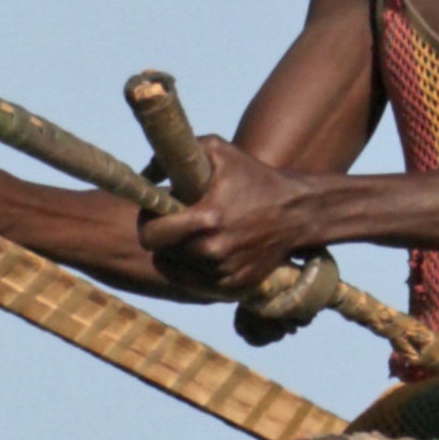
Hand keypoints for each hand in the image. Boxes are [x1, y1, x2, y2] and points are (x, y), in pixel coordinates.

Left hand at [138, 138, 325, 303]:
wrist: (298, 213)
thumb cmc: (254, 177)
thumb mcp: (217, 151)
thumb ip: (172, 156)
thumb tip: (141, 177)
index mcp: (207, 219)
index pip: (151, 235)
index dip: (147, 222)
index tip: (155, 212)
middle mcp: (214, 252)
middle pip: (160, 256)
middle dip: (160, 239)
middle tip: (171, 224)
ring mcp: (224, 273)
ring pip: (175, 272)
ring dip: (176, 255)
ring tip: (190, 235)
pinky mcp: (234, 288)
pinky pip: (196, 284)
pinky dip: (195, 270)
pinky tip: (206, 250)